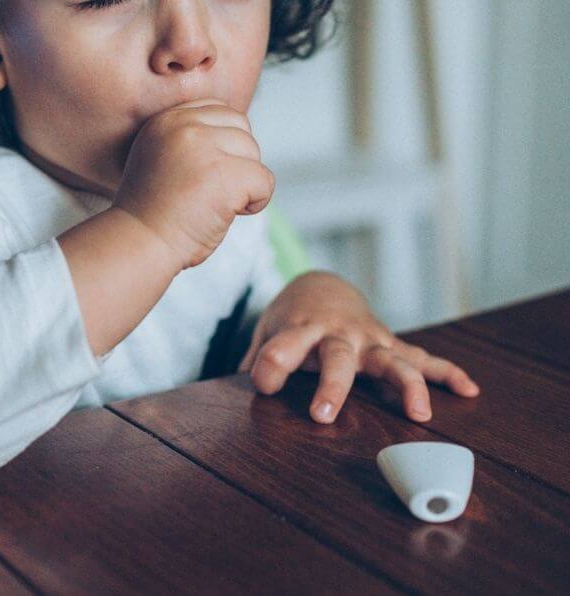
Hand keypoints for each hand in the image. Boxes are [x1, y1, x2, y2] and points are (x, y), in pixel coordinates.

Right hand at [113, 99, 274, 271]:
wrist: (140, 242)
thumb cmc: (153, 211)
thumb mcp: (160, 156)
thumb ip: (189, 138)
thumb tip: (237, 136)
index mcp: (166, 120)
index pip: (219, 112)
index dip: (224, 145)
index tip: (206, 173)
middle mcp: (183, 126)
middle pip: (241, 130)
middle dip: (237, 161)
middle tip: (212, 191)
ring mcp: (204, 148)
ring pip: (254, 154)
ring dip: (245, 183)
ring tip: (214, 203)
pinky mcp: (225, 174)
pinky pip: (264, 181)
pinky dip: (256, 203)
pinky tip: (228, 214)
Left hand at [239, 271, 479, 423]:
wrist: (321, 287)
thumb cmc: (291, 318)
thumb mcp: (266, 332)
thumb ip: (255, 360)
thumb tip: (231, 393)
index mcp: (300, 329)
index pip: (281, 347)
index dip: (270, 365)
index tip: (261, 385)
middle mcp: (337, 334)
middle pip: (337, 358)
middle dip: (332, 386)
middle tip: (323, 415)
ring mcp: (368, 338)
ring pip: (390, 360)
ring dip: (406, 386)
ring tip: (418, 413)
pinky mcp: (390, 344)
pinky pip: (423, 359)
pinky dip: (447, 373)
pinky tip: (469, 390)